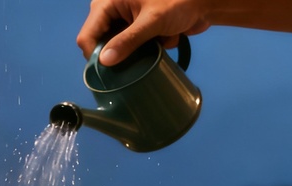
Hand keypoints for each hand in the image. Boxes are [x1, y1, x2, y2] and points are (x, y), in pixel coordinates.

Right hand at [77, 0, 209, 65]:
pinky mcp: (137, 29)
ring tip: (156, 43)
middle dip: (121, 53)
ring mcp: (125, 21)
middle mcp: (112, 12)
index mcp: (107, 3)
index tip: (109, 73)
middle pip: (102, 43)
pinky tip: (163, 39)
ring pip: (120, 48)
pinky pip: (134, 47)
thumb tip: (104, 62)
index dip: (94, 56)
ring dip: (138, 51)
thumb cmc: (177, 2)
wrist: (203, 3)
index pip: (87, 35)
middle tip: (137, 59)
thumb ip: (127, 41)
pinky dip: (149, 47)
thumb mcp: (151, 21)